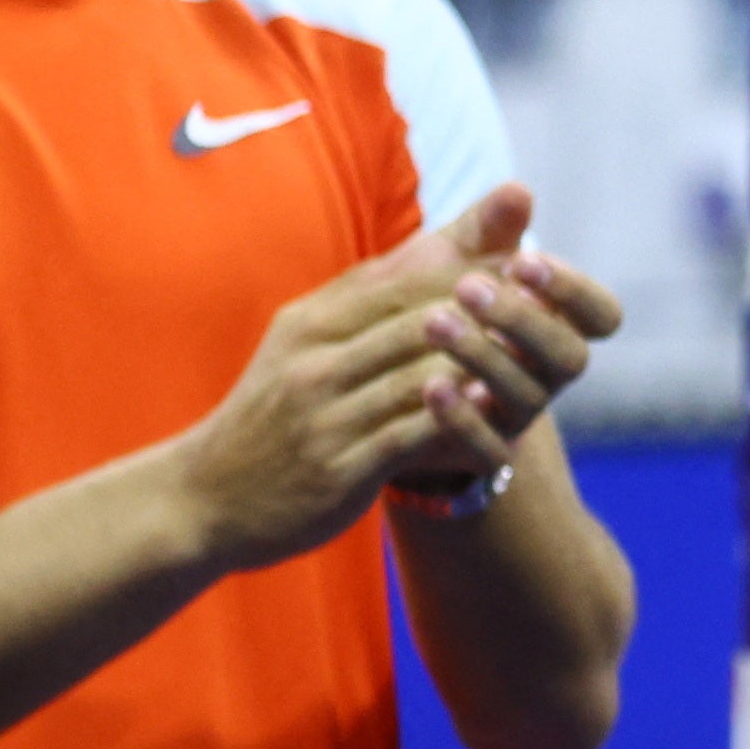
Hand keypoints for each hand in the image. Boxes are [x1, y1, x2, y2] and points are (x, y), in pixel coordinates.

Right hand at [175, 186, 618, 563]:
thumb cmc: (272, 416)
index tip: (526, 257)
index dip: (466, 266)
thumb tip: (434, 250)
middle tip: (546, 297)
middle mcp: (315, 360)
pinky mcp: (337, 467)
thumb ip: (365, 301)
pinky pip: (407, 436)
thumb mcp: (304, 345)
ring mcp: (324, 414)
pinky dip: (453, 419)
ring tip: (534, 350)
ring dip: (479, 360)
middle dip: (484, 305)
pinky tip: (494, 410)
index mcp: (311, 322)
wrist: (203, 498)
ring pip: (417, 373)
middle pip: (416, 317)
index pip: (400, 279)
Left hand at [369, 185, 622, 497]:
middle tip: (467, 286)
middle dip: (522, 320)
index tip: (525, 261)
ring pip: (527, 394)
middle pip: (569, 356)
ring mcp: (519, 415)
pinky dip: (462, 419)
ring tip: (433, 323)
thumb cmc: (437, 308)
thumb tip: (518, 190)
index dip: (573, 291)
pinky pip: (490, 447)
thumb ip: (487, 230)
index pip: (601, 315)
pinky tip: (428, 386)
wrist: (388, 382)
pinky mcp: (484, 454)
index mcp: (556, 324)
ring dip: (483, 356)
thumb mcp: (455, 262)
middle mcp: (547, 373)